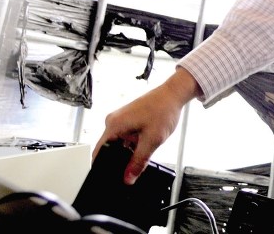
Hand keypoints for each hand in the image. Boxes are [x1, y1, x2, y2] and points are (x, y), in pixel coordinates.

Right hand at [92, 67, 200, 184]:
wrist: (174, 94)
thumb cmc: (163, 109)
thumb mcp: (152, 140)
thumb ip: (138, 161)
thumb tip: (128, 178)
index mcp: (113, 125)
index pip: (99, 153)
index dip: (103, 167)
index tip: (110, 178)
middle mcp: (113, 121)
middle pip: (109, 149)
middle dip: (120, 160)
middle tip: (134, 165)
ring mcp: (120, 120)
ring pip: (119, 144)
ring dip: (129, 150)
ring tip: (145, 145)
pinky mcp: (128, 119)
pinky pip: (125, 137)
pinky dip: (133, 143)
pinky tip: (145, 142)